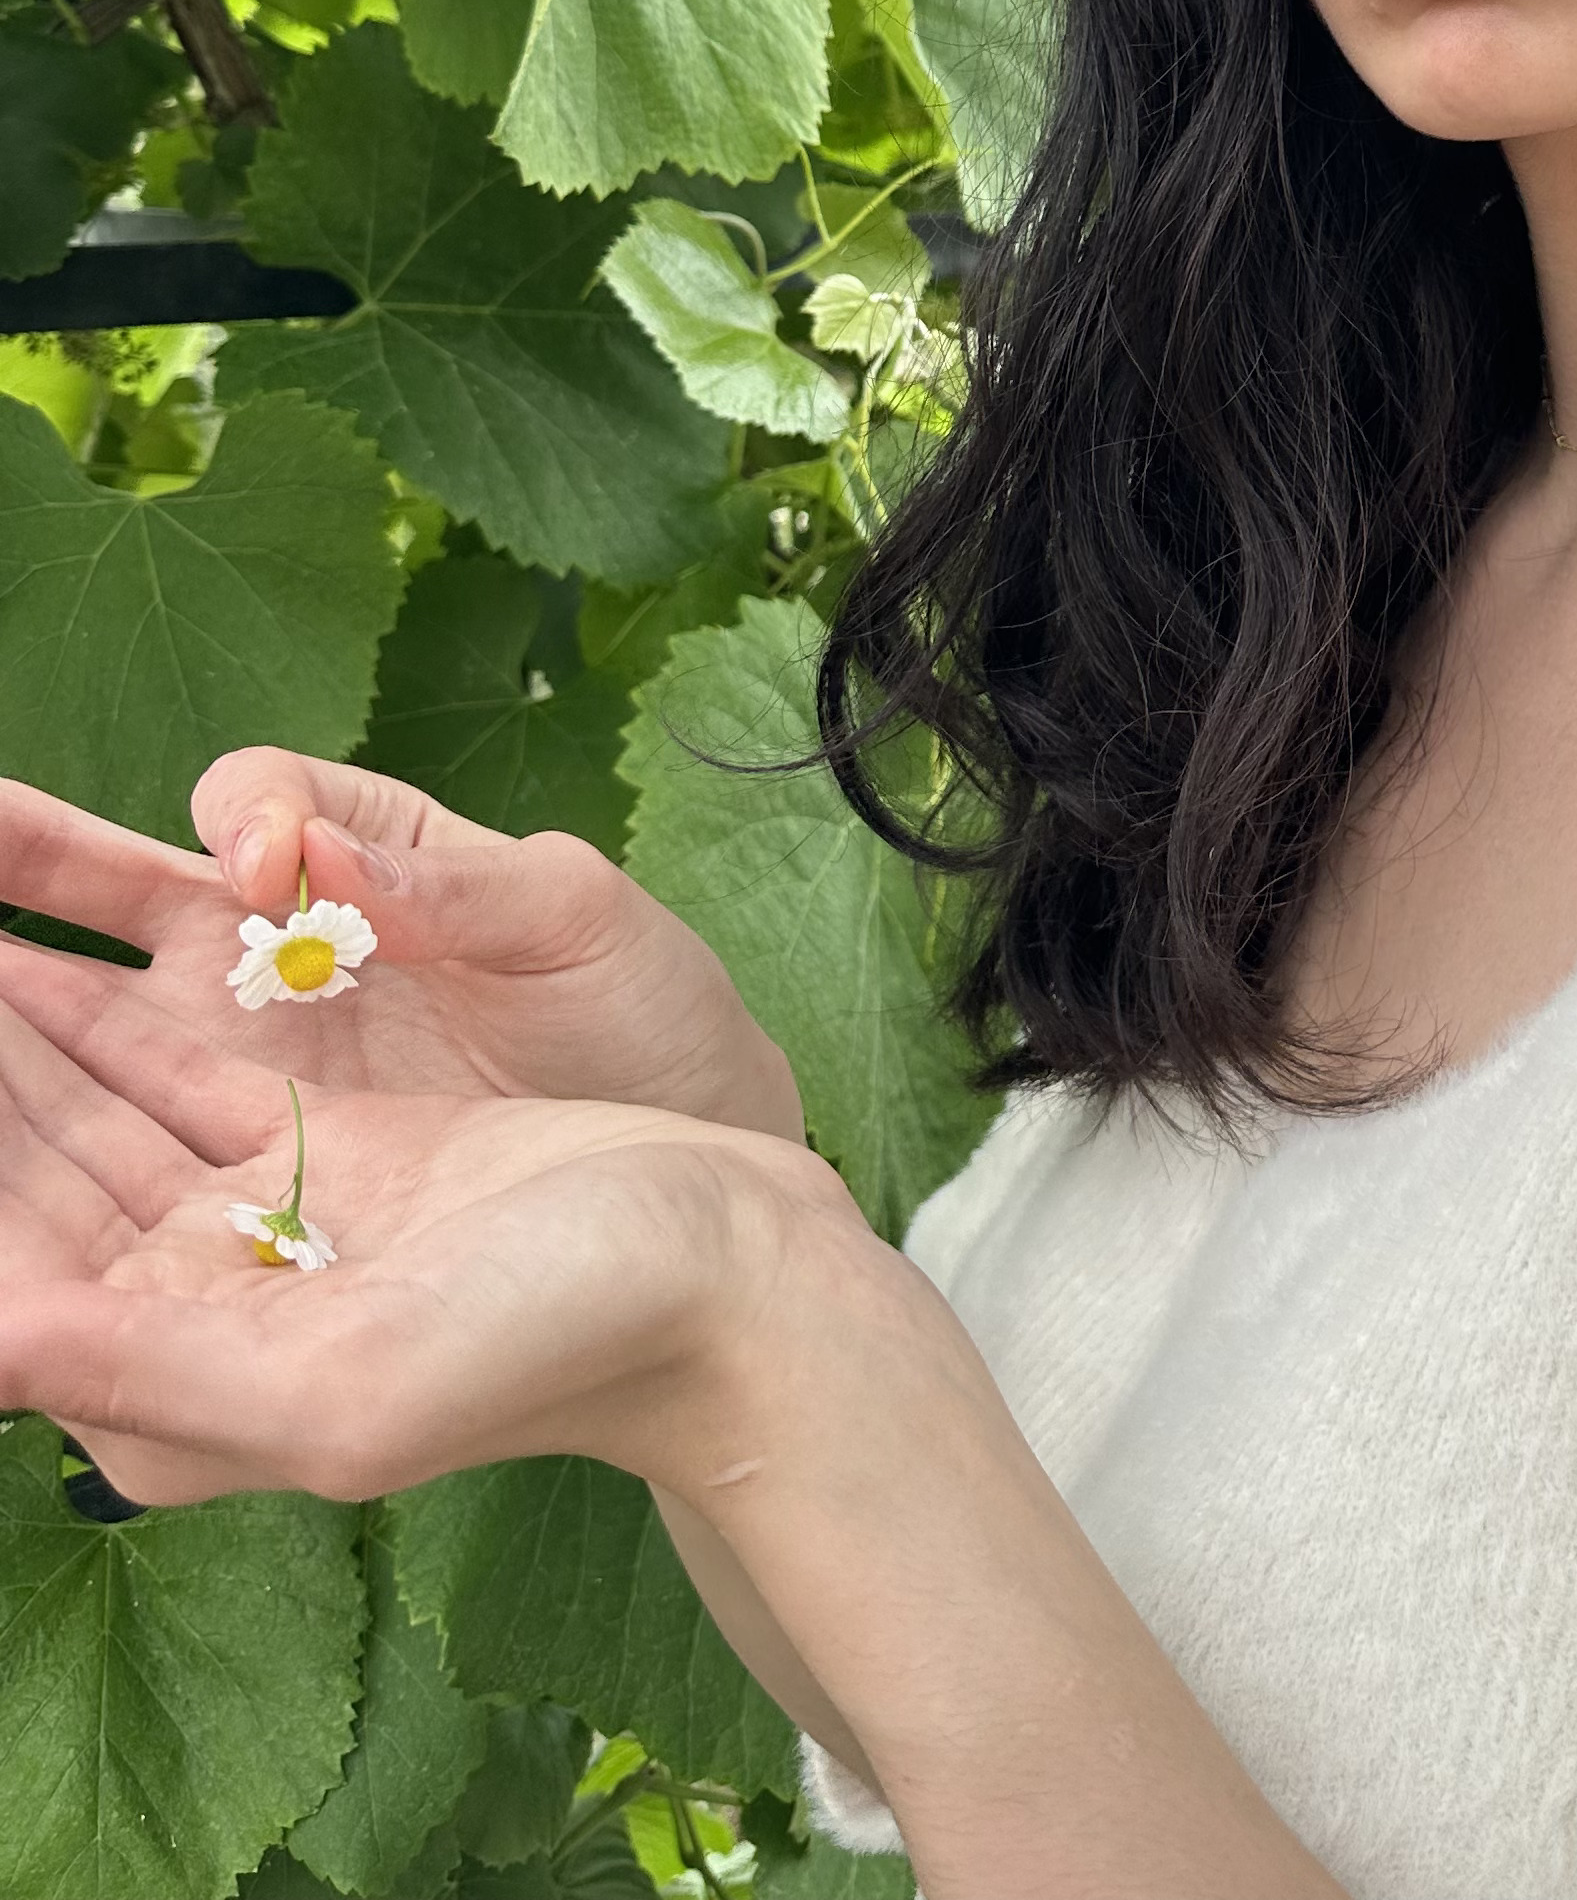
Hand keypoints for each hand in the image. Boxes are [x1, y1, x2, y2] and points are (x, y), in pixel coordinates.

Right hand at [0, 755, 804, 1146]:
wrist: (680, 1150)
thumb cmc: (645, 1014)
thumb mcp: (584, 929)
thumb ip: (471, 887)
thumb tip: (332, 850)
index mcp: (369, 853)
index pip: (260, 797)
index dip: (245, 816)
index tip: (260, 867)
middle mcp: (277, 943)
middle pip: (111, 885)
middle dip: (18, 860)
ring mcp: (242, 1049)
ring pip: (81, 1003)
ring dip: (4, 994)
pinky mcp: (238, 1154)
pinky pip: (115, 1123)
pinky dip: (39, 1124)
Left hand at [0, 993, 853, 1513]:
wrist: (726, 1268)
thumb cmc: (562, 1336)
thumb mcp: (343, 1388)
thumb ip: (146, 1373)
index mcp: (169, 1393)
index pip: (4, 1271)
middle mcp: (192, 1312)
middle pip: (25, 1181)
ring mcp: (261, 1220)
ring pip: (85, 1113)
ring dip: (10, 1033)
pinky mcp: (331, 1145)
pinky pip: (175, 1074)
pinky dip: (96, 1018)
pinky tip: (33, 962)